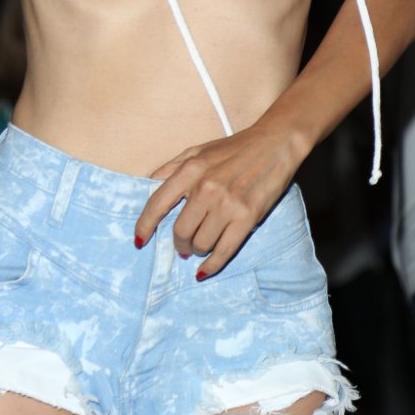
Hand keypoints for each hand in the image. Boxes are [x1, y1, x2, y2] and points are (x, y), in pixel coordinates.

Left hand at [134, 124, 305, 277]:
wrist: (275, 143)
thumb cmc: (235, 147)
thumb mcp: (198, 150)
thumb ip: (172, 167)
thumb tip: (147, 183)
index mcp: (190, 170)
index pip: (157, 204)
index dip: (145, 226)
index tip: (139, 240)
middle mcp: (205, 188)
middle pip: (180, 231)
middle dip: (179, 243)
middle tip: (183, 245)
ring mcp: (227, 205)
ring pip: (200, 243)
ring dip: (196, 251)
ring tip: (200, 247)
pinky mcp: (247, 218)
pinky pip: (224, 251)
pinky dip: (211, 266)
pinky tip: (203, 271)